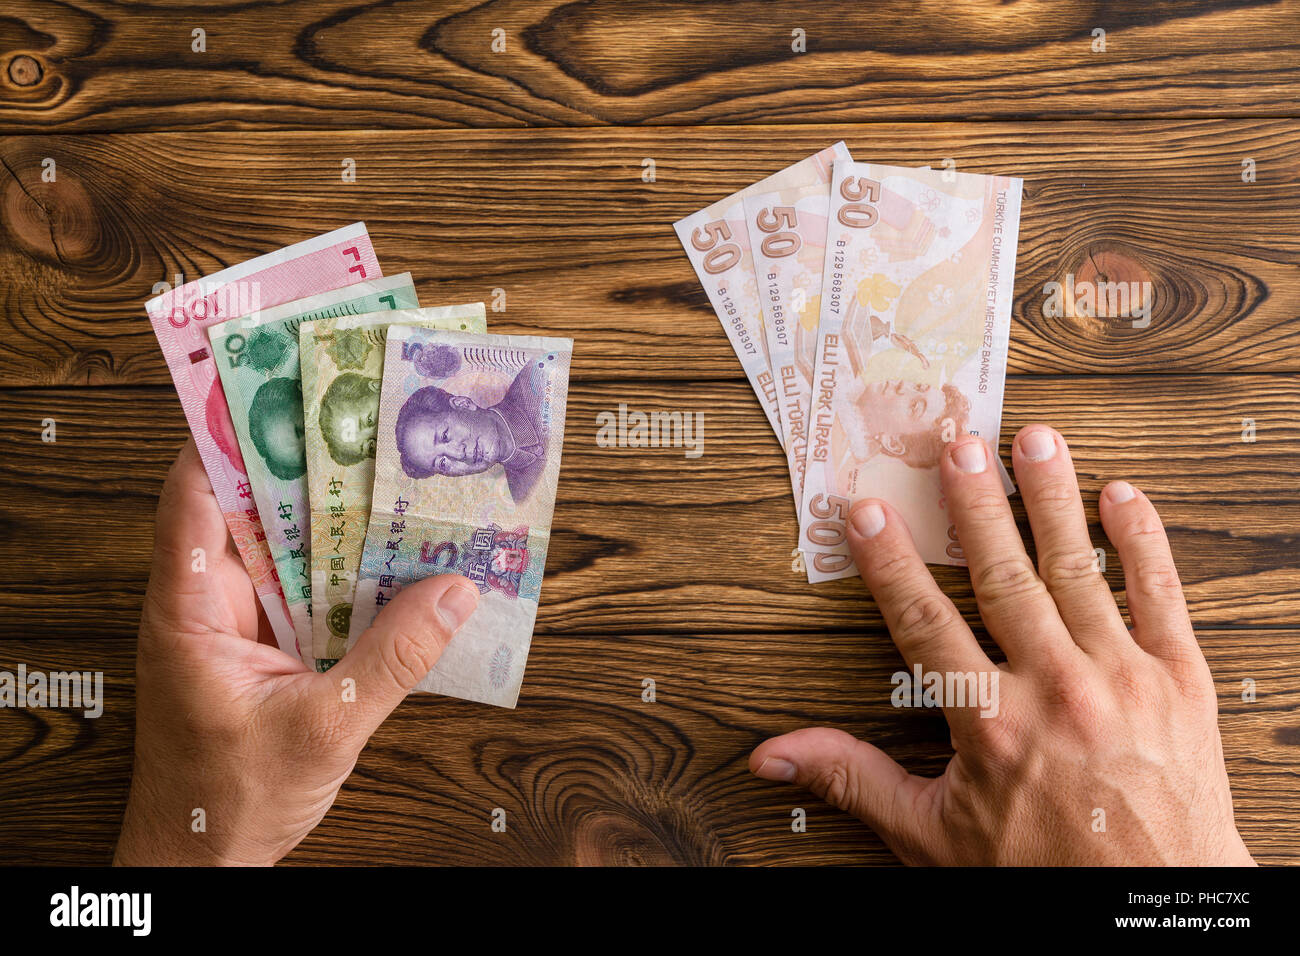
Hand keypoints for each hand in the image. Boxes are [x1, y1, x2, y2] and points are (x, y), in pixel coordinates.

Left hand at [114, 439, 479, 865]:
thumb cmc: (227, 801)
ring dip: (336, 517)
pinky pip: (309, 590)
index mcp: (189, 609)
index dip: (226, 435)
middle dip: (304, 463)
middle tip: (369, 419)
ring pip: (287, 548)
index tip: (278, 384)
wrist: (204, 862)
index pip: (193, 498)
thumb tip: (458, 592)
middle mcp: (208, 603)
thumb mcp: (322, 727)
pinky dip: (348, 570)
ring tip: (397, 475)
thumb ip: (392, 659)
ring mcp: (238, 625)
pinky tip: (399, 555)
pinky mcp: (267, 648)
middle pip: (249, 507)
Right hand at [751, 426, 1252, 864]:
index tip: (868, 510)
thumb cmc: (1043, 872)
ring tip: (1034, 439)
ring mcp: (1123, 677)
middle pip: (1003, 574)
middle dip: (975, 503)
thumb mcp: (931, 832)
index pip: (922, 620)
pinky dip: (1142, 541)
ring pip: (1079, 568)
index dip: (889, 561)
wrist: (1155, 907)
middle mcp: (1055, 688)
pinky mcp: (1181, 680)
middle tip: (957, 443)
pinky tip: (1122, 495)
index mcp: (988, 723)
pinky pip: (1160, 594)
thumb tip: (773, 756)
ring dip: (1052, 498)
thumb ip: (853, 778)